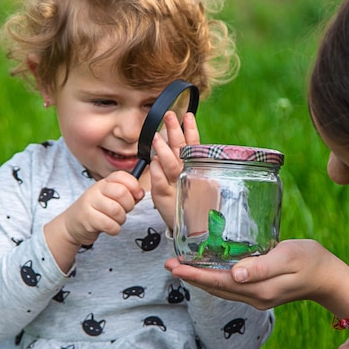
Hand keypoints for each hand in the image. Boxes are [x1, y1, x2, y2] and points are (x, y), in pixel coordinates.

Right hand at [44, 171, 143, 271]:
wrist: (72, 224)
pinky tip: (109, 228)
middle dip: (129, 206)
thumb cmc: (97, 211)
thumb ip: (128, 195)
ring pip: (117, 210)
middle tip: (124, 211)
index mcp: (104, 182)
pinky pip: (110, 225)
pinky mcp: (87, 218)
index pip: (122, 176)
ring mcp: (90, 203)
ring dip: (121, 219)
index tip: (137, 195)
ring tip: (115, 220)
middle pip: (122, 193)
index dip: (134, 185)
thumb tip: (140, 193)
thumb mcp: (111, 199)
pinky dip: (114, 229)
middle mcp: (96, 189)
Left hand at [150, 111, 199, 227]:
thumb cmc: (192, 203)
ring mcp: (178, 188)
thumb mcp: (193, 182)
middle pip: (182, 151)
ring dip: (164, 150)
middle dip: (176, 133)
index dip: (191, 131)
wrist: (195, 232)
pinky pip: (161, 183)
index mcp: (195, 170)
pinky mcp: (165, 200)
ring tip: (158, 136)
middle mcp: (188, 177)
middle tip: (170, 116)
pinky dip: (157, 172)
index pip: (194, 146)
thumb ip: (188, 164)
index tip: (188, 115)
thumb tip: (178, 144)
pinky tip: (153, 161)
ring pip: (171, 166)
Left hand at [165, 239, 348, 313]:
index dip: (195, 275)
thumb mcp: (288, 257)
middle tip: (168, 265)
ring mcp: (256, 297)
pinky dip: (213, 279)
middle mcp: (254, 297)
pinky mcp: (258, 293)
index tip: (175, 267)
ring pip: (220, 289)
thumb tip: (235, 276)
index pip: (219, 283)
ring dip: (199, 279)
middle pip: (215, 288)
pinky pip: (229, 287)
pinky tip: (205, 270)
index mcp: (259, 289)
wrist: (328, 277)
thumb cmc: (311, 261)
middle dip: (190, 277)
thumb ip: (262, 266)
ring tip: (180, 267)